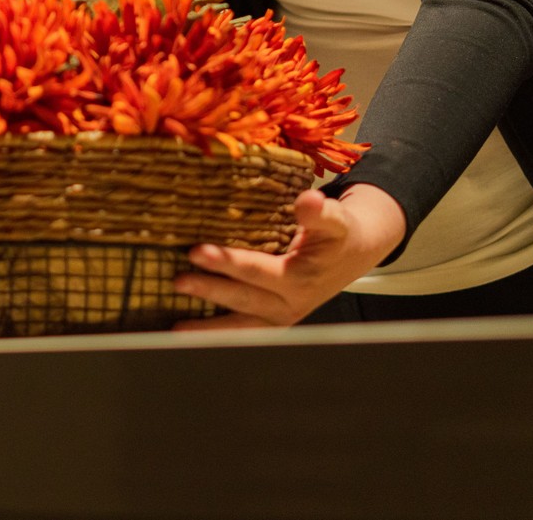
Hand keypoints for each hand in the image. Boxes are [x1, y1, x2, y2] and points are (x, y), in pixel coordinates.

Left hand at [172, 184, 407, 329]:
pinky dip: (217, 333)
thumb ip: (321, 212)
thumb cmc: (340, 233)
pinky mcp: (274, 320)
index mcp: (301, 278)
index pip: (258, 271)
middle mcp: (290, 303)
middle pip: (243, 299)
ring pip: (242, 326)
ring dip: (208, 327)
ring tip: (176, 328)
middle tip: (178, 280)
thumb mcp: (337, 219)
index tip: (197, 251)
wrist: (356, 253)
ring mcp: (281, 316)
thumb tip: (307, 200)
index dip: (228, 262)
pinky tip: (189, 330)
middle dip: (210, 290)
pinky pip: (244, 329)